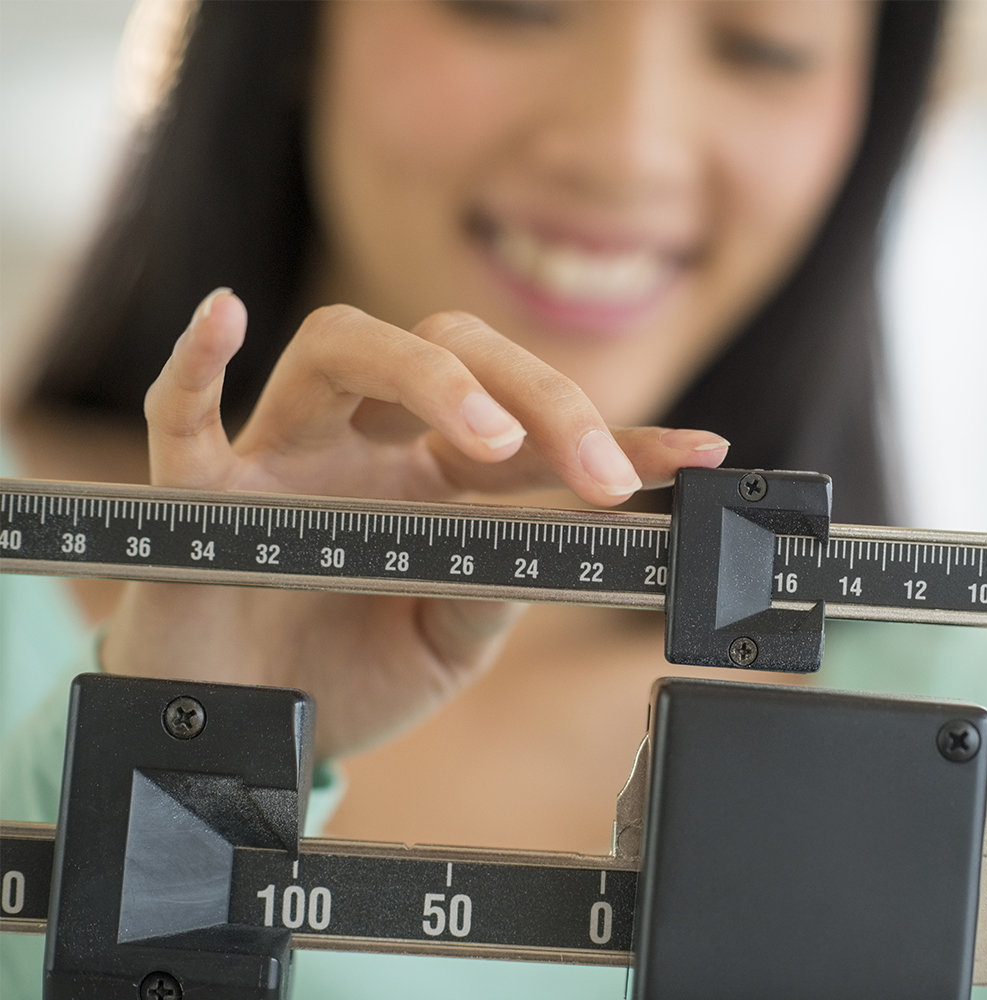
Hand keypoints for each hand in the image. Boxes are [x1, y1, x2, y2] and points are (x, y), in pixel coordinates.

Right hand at [103, 290, 728, 758]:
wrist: (249, 738)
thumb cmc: (346, 676)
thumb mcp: (447, 645)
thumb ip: (494, 591)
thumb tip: (562, 543)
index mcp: (432, 481)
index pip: (533, 432)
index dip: (619, 435)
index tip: (702, 451)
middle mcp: (365, 448)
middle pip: (450, 352)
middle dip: (539, 395)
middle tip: (599, 474)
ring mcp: (284, 457)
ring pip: (344, 347)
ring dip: (427, 378)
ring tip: (488, 439)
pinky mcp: (201, 492)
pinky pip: (181, 410)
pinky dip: (195, 360)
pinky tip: (224, 315)